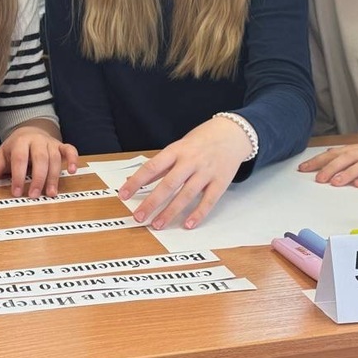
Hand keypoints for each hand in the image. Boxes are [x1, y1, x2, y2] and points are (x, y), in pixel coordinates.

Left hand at [0, 125, 77, 198]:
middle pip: (40, 158)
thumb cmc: (17, 146)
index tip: (17, 192)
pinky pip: (70, 150)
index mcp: (22, 141)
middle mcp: (38, 140)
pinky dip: (73, 159)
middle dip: (38, 178)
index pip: (20, 158)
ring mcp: (51, 142)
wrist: (31, 131)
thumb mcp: (4, 152)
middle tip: (34, 195)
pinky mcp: (62, 145)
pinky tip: (72, 171)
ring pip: (55, 158)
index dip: (18, 176)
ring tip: (51, 193)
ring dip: (53, 177)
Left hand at [118, 116, 251, 229]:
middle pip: (168, 184)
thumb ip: (161, 165)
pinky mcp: (221, 181)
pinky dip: (198, 214)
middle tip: (139, 216)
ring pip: (186, 195)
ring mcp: (207, 172)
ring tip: (158, 224)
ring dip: (171, 212)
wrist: (233, 133)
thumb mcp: (180, 146)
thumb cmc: (202, 140)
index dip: (136, 181)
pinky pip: (208, 201)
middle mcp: (191, 161)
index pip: (152, 167)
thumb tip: (136, 178)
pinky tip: (188, 224)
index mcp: (177, 150)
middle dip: (152, 202)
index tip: (123, 195)